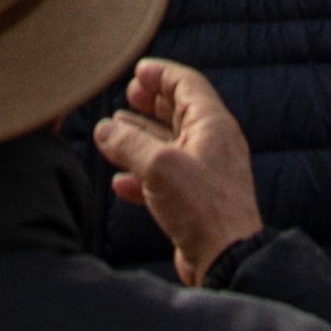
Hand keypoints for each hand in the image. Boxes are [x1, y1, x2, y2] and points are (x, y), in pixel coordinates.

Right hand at [94, 58, 267, 281]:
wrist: (226, 258)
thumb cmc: (201, 207)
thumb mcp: (157, 165)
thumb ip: (128, 143)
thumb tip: (104, 129)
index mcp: (212, 125)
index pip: (187, 84)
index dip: (161, 74)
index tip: (136, 72)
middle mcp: (212, 145)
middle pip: (178, 113)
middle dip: (150, 104)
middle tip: (126, 98)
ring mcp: (205, 175)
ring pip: (168, 147)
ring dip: (140, 139)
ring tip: (112, 134)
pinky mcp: (195, 203)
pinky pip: (165, 179)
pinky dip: (142, 175)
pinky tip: (121, 181)